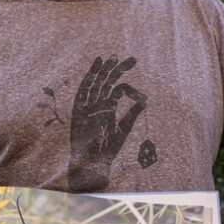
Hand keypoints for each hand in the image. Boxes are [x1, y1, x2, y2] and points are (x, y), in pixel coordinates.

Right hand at [68, 55, 145, 190]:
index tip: (138, 80)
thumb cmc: (108, 150)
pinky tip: (99, 71)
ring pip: (94, 84)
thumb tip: (145, 100)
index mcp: (107, 108)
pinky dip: (89, 82)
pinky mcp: (78, 112)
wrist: (93, 165)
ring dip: (102, 71)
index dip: (125, 79)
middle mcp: (96, 106)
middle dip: (116, 70)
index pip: (116, 88)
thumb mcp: (124, 129)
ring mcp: (87, 108)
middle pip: (106, 82)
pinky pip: (84, 94)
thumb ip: (132, 114)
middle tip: (131, 59)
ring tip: (111, 58)